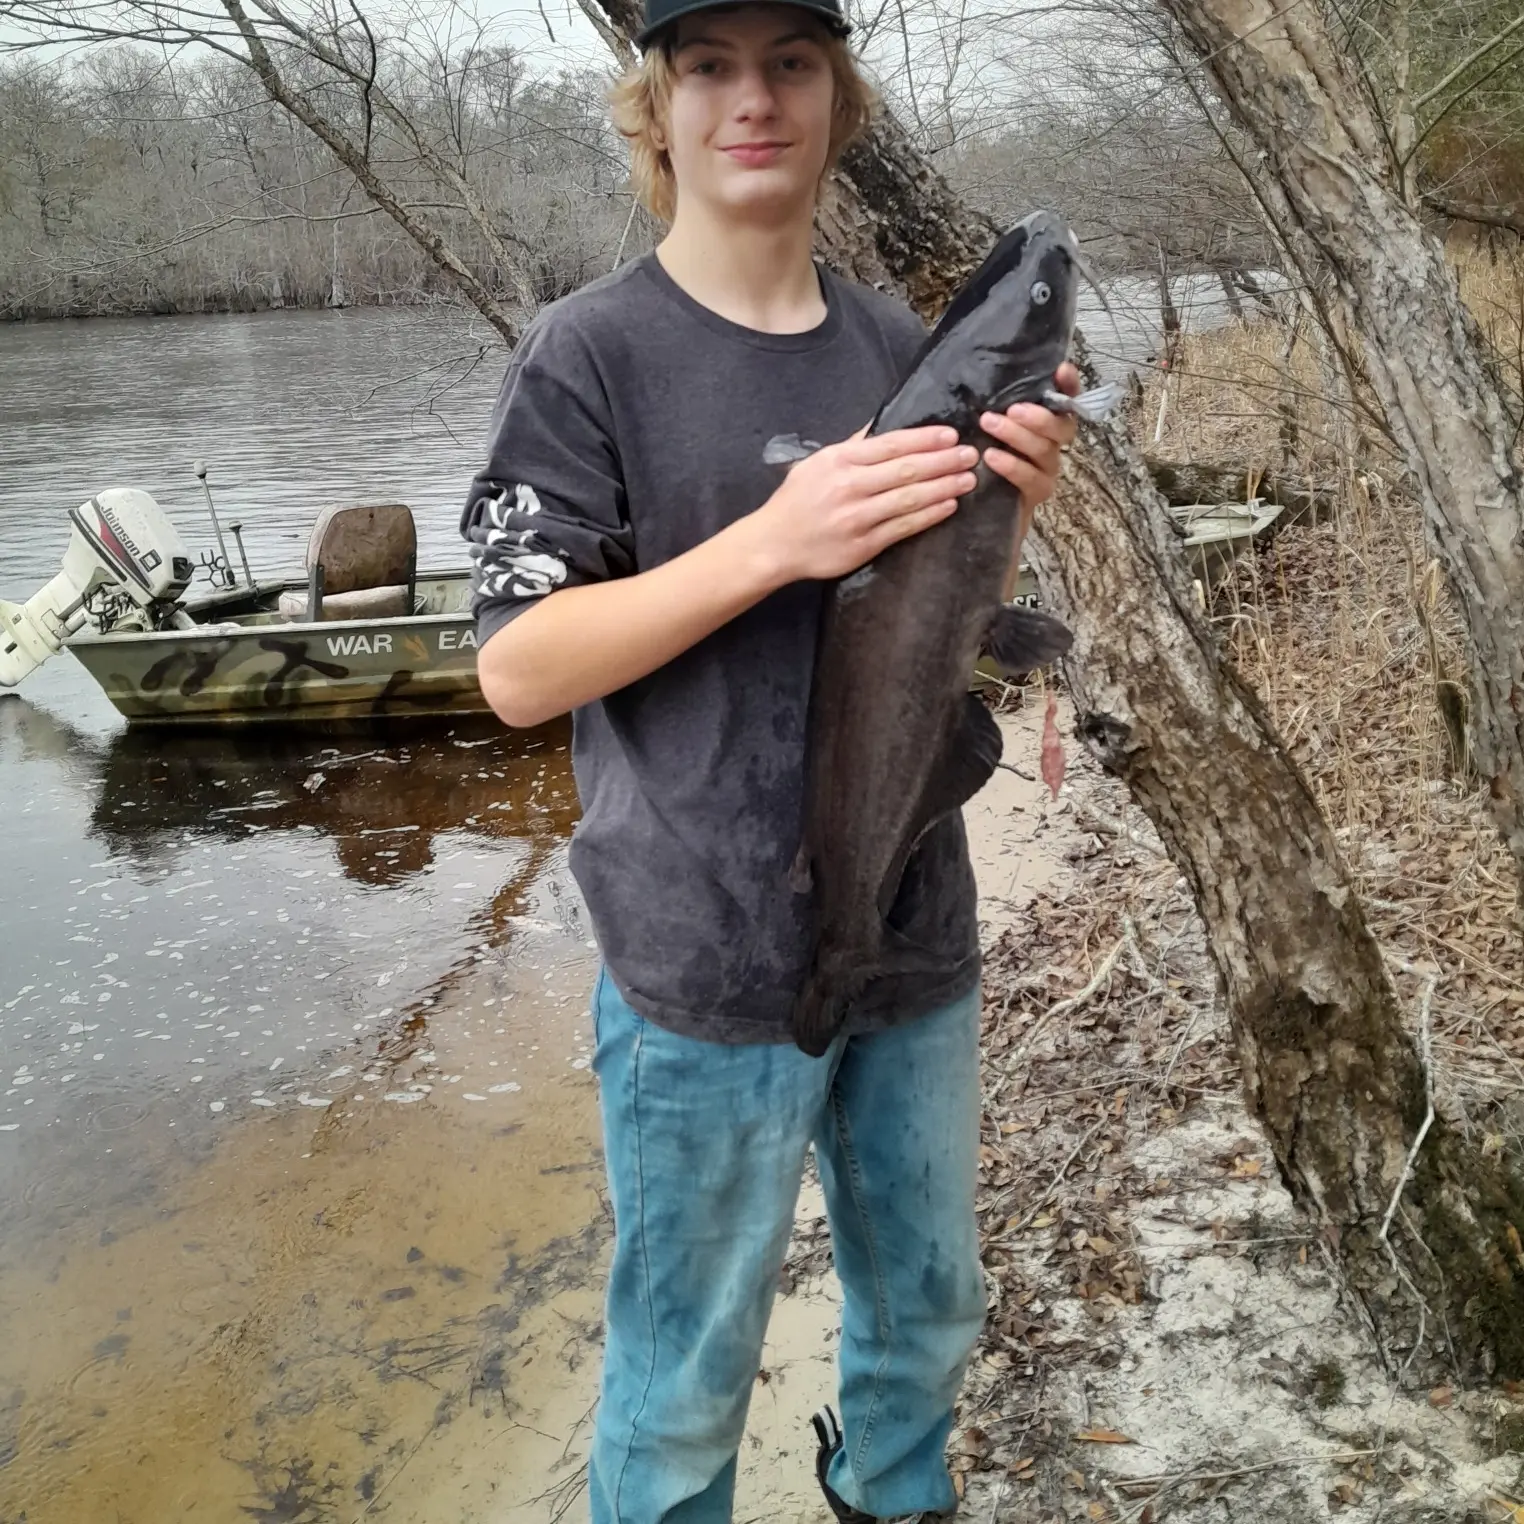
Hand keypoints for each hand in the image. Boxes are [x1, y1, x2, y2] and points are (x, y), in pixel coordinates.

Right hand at [746, 425, 979, 583]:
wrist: (774, 544)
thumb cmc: (797, 501)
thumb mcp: (817, 463)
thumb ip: (852, 445)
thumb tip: (883, 423)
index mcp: (839, 460)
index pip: (890, 445)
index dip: (924, 439)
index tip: (950, 435)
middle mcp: (849, 486)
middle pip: (906, 470)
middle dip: (943, 461)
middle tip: (970, 454)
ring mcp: (857, 517)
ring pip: (909, 498)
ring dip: (943, 487)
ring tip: (968, 479)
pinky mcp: (863, 544)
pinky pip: (903, 527)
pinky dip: (929, 515)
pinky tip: (949, 506)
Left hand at [979, 361, 1080, 509]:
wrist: (982, 503)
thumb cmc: (985, 453)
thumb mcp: (986, 425)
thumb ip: (994, 404)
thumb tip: (976, 374)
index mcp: (1047, 422)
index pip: (1068, 399)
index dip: (1069, 385)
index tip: (1061, 370)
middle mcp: (1053, 444)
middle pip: (1062, 427)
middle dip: (1039, 417)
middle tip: (1013, 409)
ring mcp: (1048, 469)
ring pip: (1044, 450)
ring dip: (1017, 436)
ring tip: (990, 424)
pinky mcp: (1037, 492)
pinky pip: (1029, 478)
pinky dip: (1011, 465)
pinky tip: (990, 456)